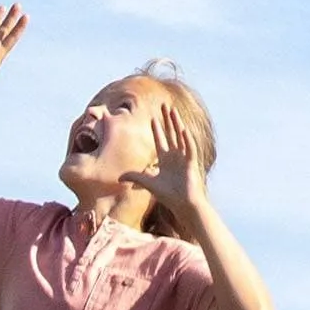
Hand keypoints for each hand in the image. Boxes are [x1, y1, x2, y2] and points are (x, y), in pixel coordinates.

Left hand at [142, 100, 208, 232]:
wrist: (183, 204)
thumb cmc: (168, 195)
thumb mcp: (148, 183)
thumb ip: (135, 177)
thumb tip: (119, 177)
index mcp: (165, 160)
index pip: (160, 140)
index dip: (157, 129)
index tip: (153, 118)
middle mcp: (175, 156)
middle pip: (170, 133)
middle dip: (167, 120)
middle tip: (165, 105)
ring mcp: (183, 158)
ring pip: (180, 136)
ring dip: (176, 123)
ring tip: (173, 110)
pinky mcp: (190, 163)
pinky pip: (189, 148)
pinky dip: (187, 139)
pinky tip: (183, 130)